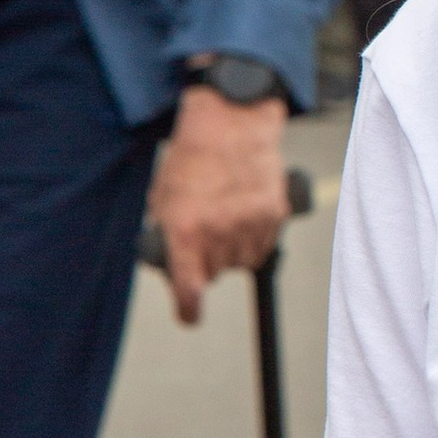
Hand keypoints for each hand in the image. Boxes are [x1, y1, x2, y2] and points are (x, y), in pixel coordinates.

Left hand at [149, 88, 289, 326]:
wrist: (231, 121)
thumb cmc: (191, 158)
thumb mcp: (163, 197)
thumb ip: (166, 235)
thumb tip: (175, 268)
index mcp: (184, 228)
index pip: (190, 290)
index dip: (189, 310)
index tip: (190, 316)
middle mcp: (218, 231)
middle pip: (213, 275)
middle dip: (204, 262)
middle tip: (200, 231)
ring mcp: (250, 224)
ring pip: (240, 263)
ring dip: (230, 250)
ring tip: (223, 216)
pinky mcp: (274, 214)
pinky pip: (262, 246)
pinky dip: (252, 238)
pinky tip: (243, 213)